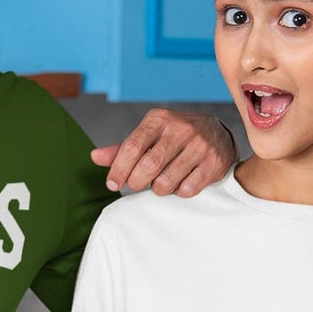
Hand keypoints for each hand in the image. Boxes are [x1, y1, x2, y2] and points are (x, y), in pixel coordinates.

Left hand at [92, 109, 234, 197]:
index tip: (112, 184)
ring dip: (159, 188)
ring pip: (167, 182)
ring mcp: (199, 146)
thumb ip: (123, 148)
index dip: (118, 170)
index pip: (131, 147)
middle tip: (136, 185)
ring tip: (161, 181)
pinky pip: (187, 190)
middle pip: (148, 166)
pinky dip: (178, 192)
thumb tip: (94, 157)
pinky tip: (180, 182)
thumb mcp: (149, 135)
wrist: (218, 135)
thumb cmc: (174, 138)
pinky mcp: (213, 163)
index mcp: (159, 119)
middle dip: (136, 182)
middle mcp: (180, 129)